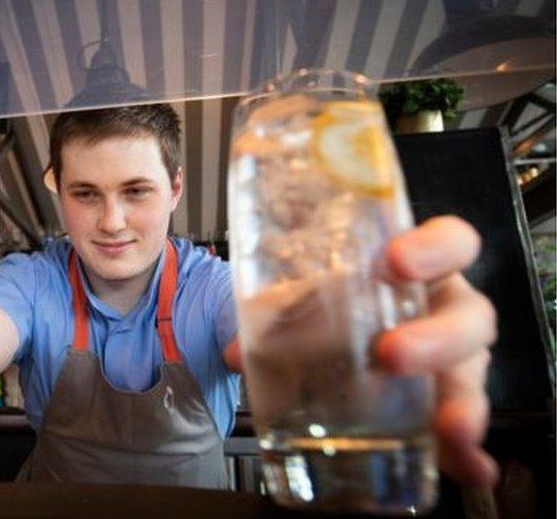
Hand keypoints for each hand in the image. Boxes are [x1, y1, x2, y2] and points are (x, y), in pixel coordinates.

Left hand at [223, 215, 498, 487]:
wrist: (332, 337)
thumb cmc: (332, 303)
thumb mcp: (307, 296)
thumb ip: (276, 313)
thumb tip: (238, 352)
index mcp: (418, 269)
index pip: (449, 242)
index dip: (433, 248)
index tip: (397, 260)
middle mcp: (443, 309)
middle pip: (468, 316)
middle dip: (436, 336)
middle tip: (391, 354)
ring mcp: (452, 358)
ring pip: (472, 375)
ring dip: (461, 403)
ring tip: (446, 428)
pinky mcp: (446, 404)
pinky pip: (464, 429)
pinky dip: (467, 452)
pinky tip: (471, 469)